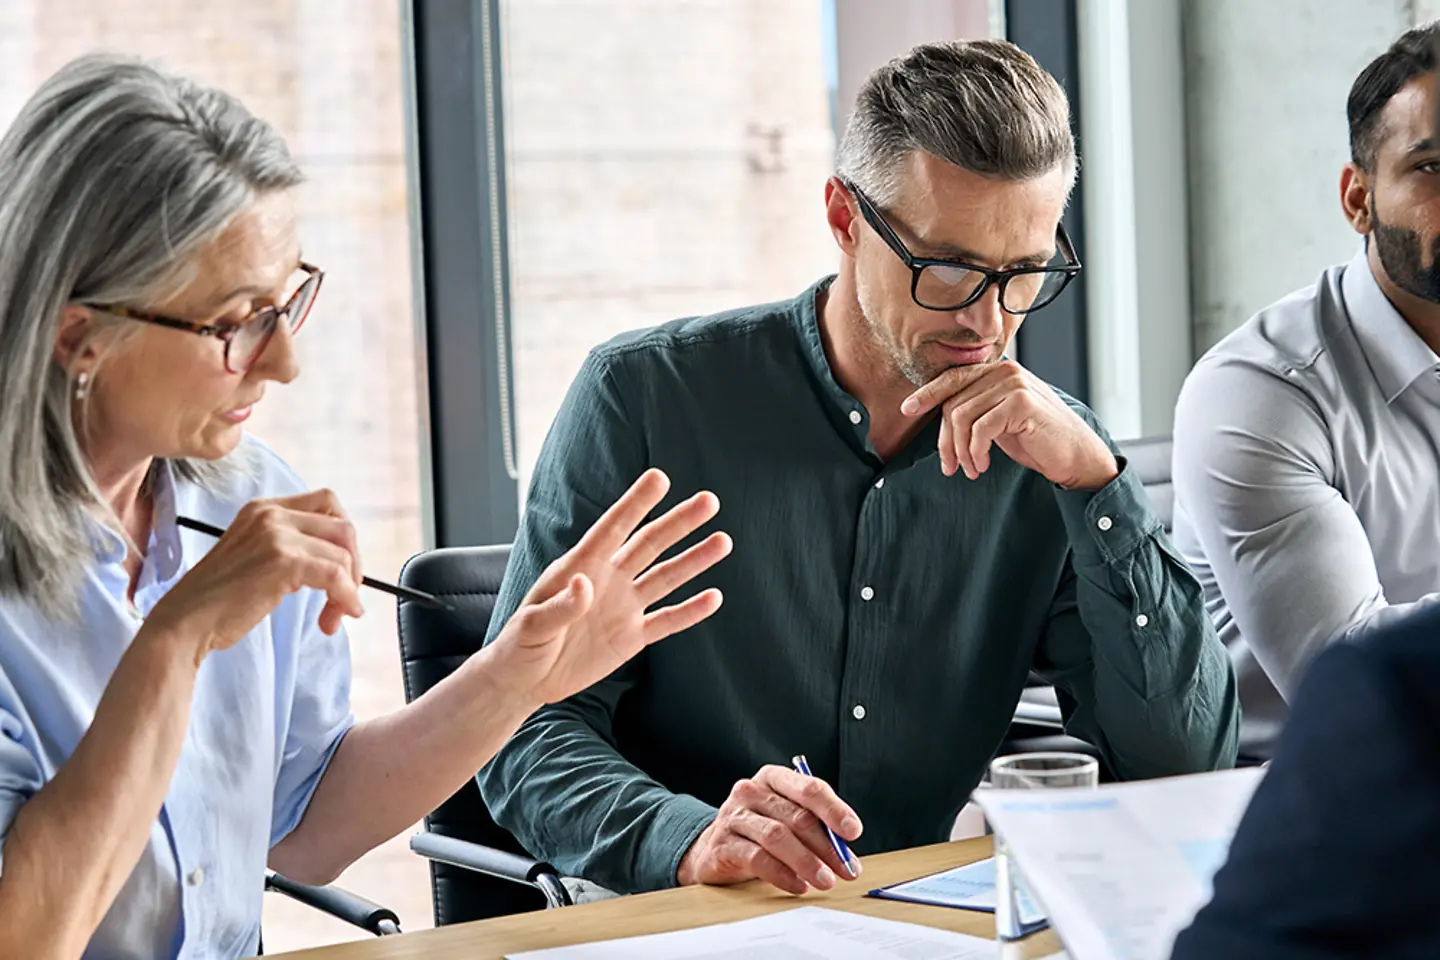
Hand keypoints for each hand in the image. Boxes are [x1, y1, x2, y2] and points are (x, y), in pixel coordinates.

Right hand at [145, 490, 364, 661]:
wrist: (185, 622)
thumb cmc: (219, 600)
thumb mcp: (255, 556)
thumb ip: (290, 546)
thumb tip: (342, 562)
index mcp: (263, 508)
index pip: (327, 502)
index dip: (343, 538)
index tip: (342, 569)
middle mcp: (270, 513)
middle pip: (342, 527)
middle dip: (353, 565)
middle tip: (344, 596)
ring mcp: (276, 535)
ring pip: (343, 555)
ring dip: (348, 590)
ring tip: (333, 617)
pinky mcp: (283, 561)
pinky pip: (336, 576)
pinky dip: (346, 597)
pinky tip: (338, 617)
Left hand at [487, 468, 731, 706]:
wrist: (526, 680)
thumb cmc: (520, 645)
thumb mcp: (532, 626)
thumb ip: (559, 606)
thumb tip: (585, 584)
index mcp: (580, 566)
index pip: (612, 529)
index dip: (635, 503)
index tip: (659, 478)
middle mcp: (608, 579)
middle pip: (650, 544)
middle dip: (679, 522)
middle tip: (709, 501)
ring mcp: (623, 607)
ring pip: (665, 577)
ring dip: (694, 560)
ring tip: (723, 541)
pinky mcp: (632, 636)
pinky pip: (667, 620)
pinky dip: (690, 611)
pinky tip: (714, 597)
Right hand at [677, 764, 862, 895]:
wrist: (714, 849)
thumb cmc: (759, 831)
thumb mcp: (786, 819)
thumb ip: (815, 828)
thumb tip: (846, 854)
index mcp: (772, 778)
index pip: (808, 788)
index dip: (834, 810)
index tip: (853, 832)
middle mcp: (750, 792)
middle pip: (796, 816)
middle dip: (826, 846)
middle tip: (846, 868)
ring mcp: (733, 817)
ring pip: (777, 837)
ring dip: (807, 862)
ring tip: (826, 881)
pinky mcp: (722, 845)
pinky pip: (757, 859)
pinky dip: (782, 874)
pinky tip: (799, 885)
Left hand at [900, 360, 1117, 489]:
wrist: (1075, 456)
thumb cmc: (1036, 441)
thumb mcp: (998, 421)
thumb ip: (975, 410)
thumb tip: (937, 414)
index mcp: (998, 371)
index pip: (953, 379)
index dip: (927, 394)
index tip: (906, 409)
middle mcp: (1005, 371)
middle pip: (953, 403)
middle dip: (945, 440)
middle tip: (950, 467)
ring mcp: (1014, 384)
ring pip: (961, 416)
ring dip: (961, 451)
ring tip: (971, 469)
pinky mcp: (1021, 403)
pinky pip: (979, 428)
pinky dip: (975, 451)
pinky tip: (983, 464)